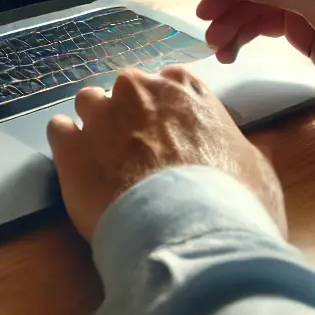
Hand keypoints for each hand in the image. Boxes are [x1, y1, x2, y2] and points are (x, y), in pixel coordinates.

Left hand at [47, 67, 284, 241]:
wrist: (189, 231)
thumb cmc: (232, 200)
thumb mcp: (255, 168)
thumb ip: (236, 148)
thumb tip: (237, 153)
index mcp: (185, 89)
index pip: (169, 82)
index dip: (167, 110)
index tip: (169, 134)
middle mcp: (140, 90)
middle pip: (126, 90)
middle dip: (129, 114)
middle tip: (139, 153)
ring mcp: (101, 114)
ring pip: (88, 103)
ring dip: (95, 125)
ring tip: (104, 161)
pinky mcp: (70, 146)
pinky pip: (58, 130)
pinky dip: (66, 146)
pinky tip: (78, 170)